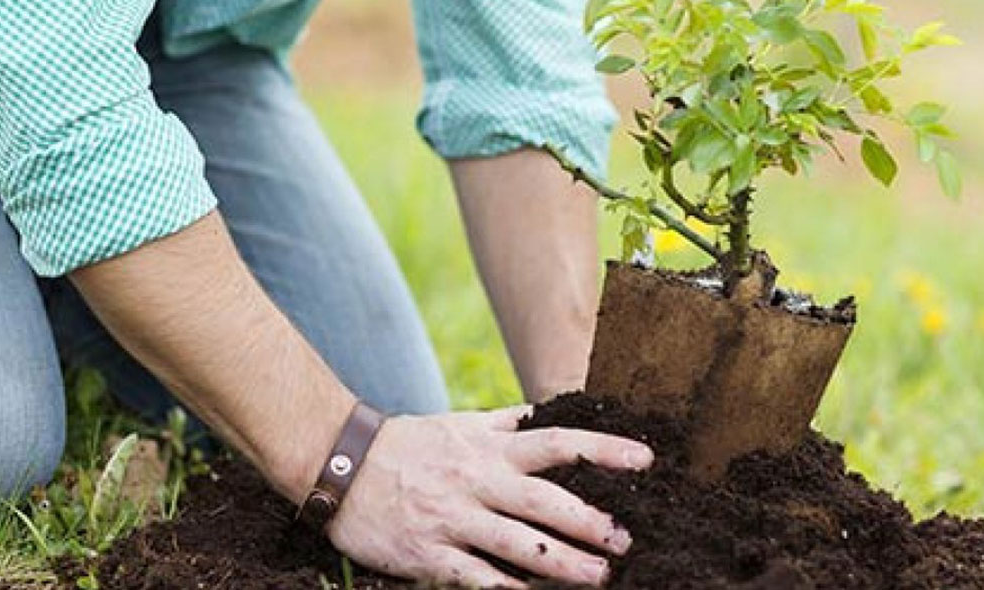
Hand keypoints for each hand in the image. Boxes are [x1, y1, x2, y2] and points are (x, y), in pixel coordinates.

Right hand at [326, 406, 653, 587]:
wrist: (340, 464)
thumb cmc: (409, 445)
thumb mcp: (460, 424)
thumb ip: (506, 424)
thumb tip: (549, 411)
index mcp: (489, 448)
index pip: (559, 442)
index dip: (603, 450)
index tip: (644, 460)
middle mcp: (477, 480)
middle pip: (545, 501)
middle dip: (590, 521)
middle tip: (627, 539)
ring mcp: (453, 518)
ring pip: (517, 544)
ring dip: (563, 563)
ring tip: (600, 576)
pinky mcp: (429, 554)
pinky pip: (476, 576)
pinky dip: (507, 588)